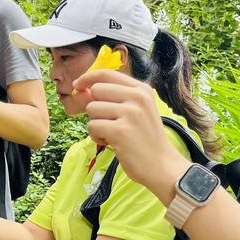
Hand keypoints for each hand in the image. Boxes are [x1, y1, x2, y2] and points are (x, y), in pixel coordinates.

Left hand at [74, 68, 185, 203]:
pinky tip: (112, 143)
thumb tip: (79, 90)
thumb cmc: (144, 139)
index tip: (77, 85)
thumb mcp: (134, 111)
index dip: (88, 78)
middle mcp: (138, 97)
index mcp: (142, 89)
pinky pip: (92, 126)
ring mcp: (130, 113)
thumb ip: (110, 98)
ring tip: (113, 135)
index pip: (107, 73)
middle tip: (108, 123)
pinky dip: (97, 137)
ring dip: (96, 124)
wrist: (162, 166)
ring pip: (92, 109)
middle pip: (96, 90)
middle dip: (95, 108)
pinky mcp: (121, 131)